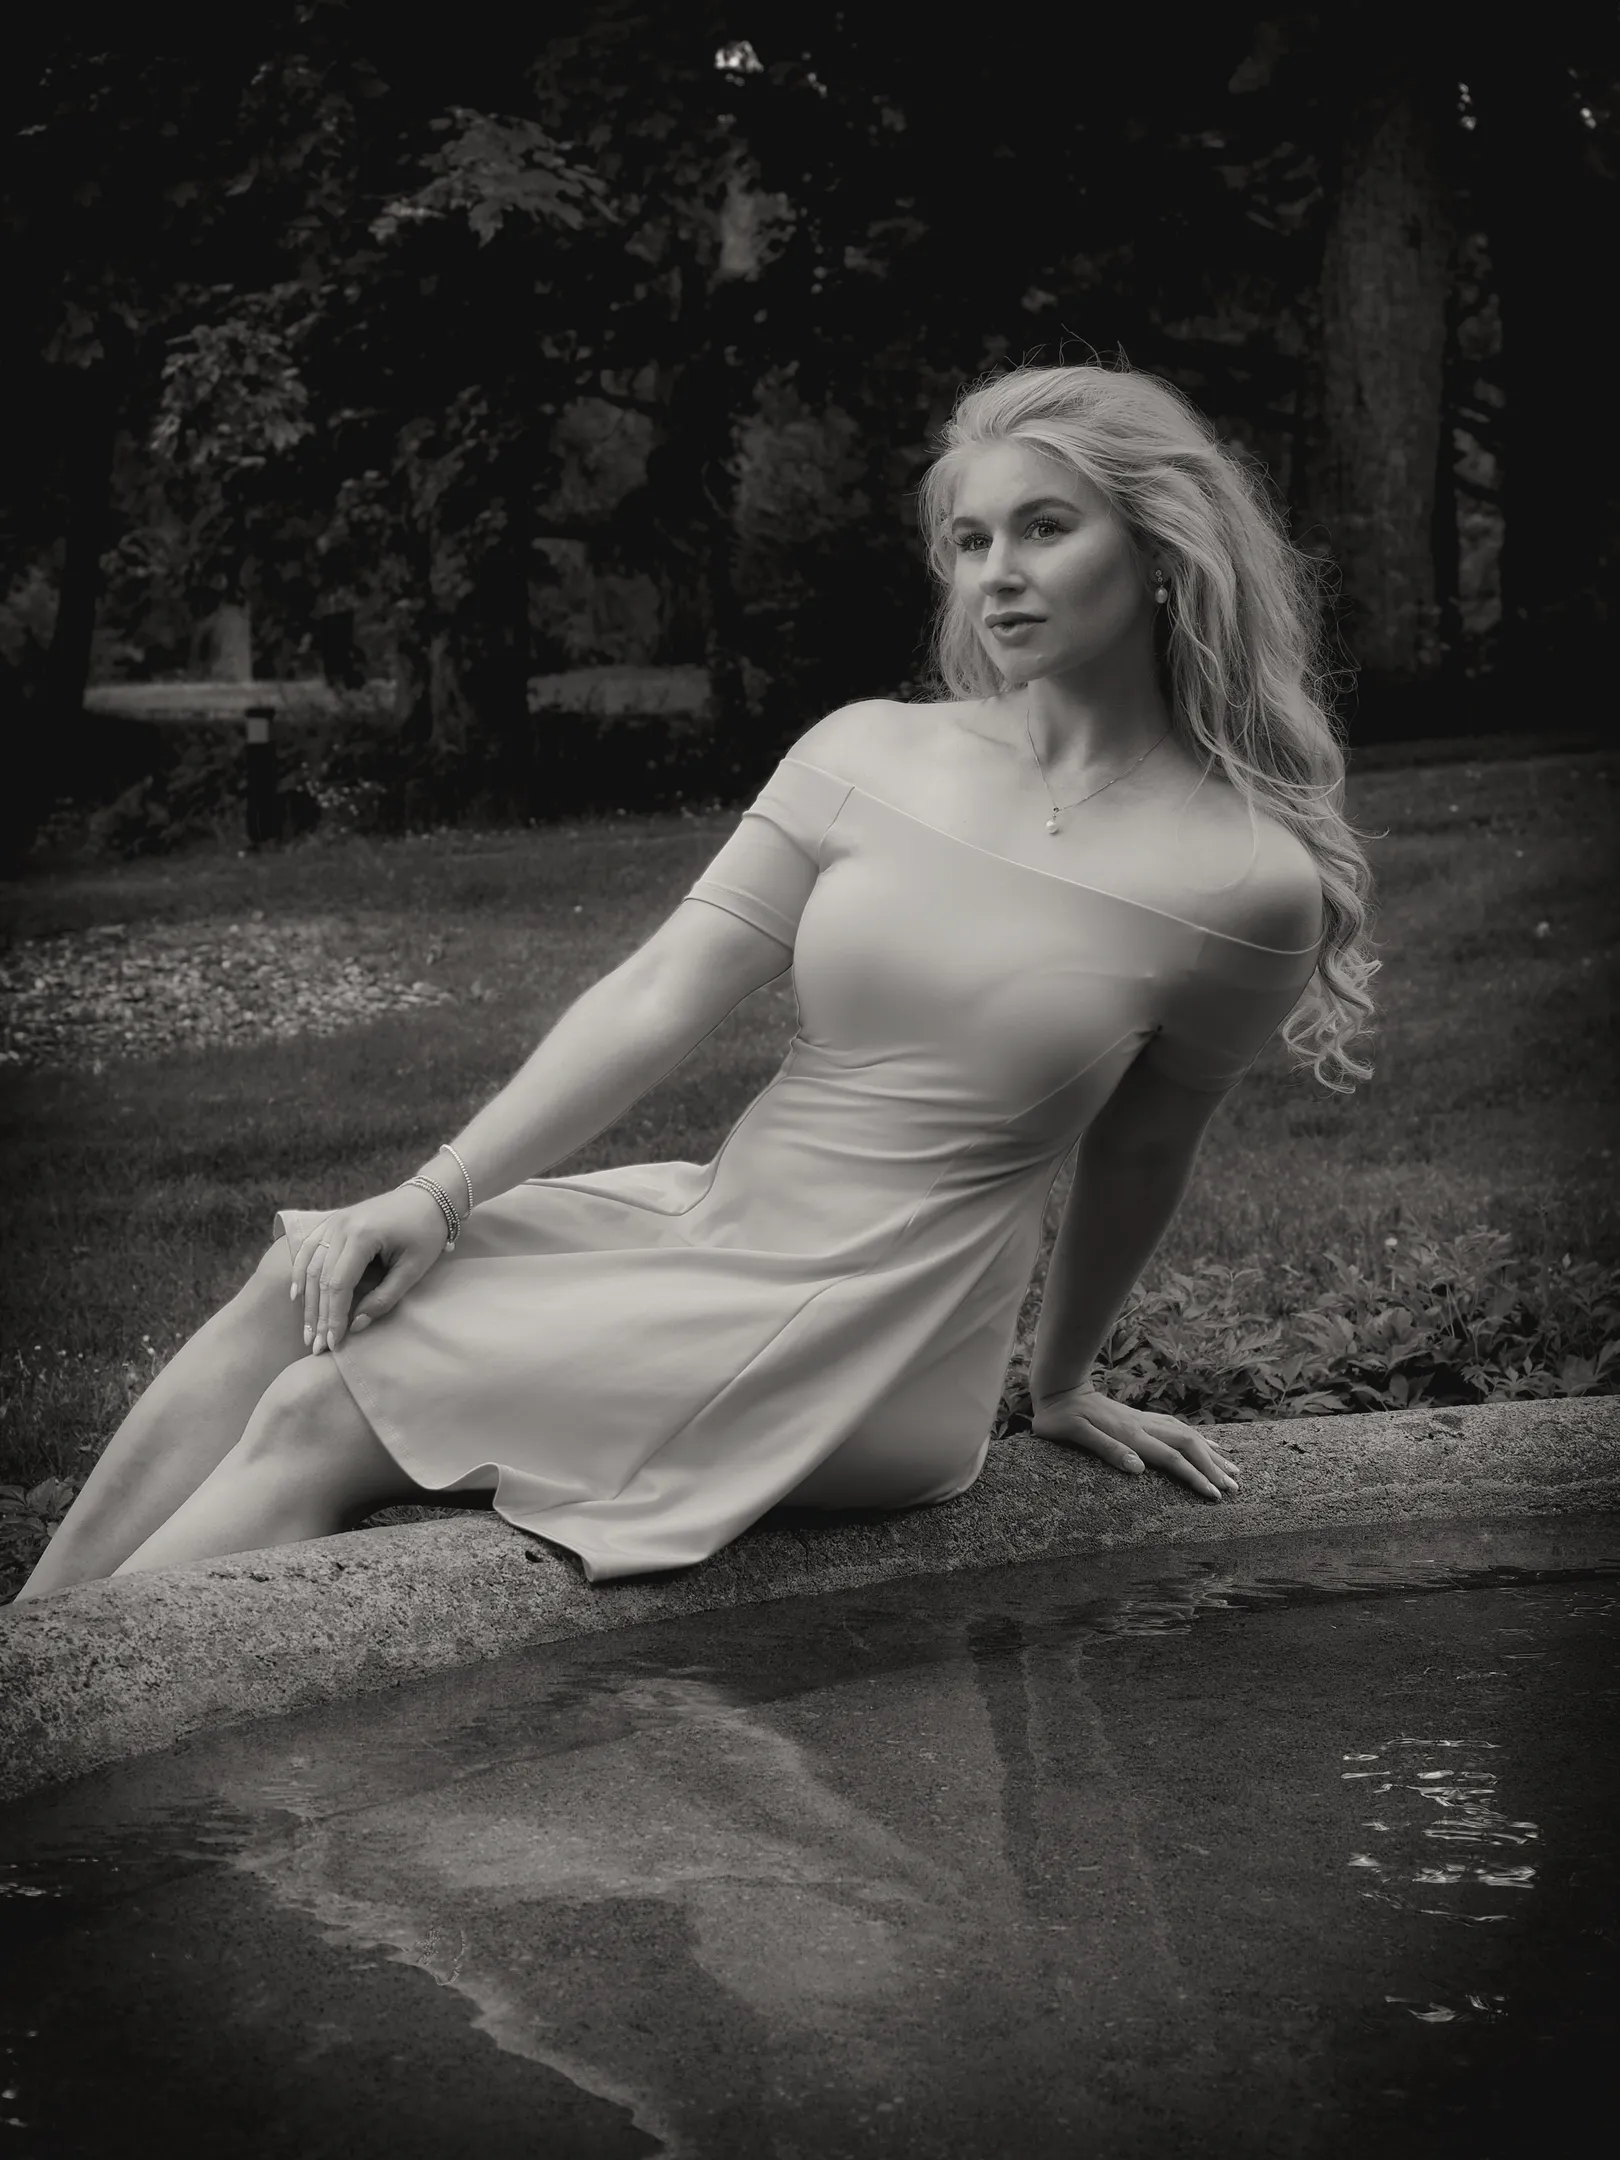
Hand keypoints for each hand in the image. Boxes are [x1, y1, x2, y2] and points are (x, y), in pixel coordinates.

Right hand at [290, 1185, 449, 1355]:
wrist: (429, 1197)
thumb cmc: (427, 1233)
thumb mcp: (413, 1269)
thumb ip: (385, 1298)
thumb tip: (356, 1325)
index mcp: (362, 1235)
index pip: (339, 1284)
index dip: (334, 1317)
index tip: (333, 1344)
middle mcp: (341, 1226)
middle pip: (321, 1278)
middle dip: (318, 1316)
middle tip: (315, 1346)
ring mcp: (334, 1221)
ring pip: (311, 1266)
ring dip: (308, 1301)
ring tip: (307, 1331)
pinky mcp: (334, 1221)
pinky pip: (309, 1249)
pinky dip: (301, 1272)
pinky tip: (297, 1295)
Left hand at [1030, 1383, 1240, 1502]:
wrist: (1058, 1387)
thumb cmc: (1059, 1416)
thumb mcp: (1073, 1433)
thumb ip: (1105, 1449)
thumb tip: (1138, 1468)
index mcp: (1129, 1435)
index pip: (1171, 1458)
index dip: (1195, 1477)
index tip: (1215, 1494)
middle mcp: (1142, 1426)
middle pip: (1188, 1445)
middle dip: (1213, 1468)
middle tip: (1235, 1488)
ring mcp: (1143, 1420)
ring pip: (1187, 1435)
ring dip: (1211, 1453)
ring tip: (1233, 1468)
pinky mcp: (1140, 1418)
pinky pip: (1177, 1427)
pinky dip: (1197, 1437)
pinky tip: (1206, 1443)